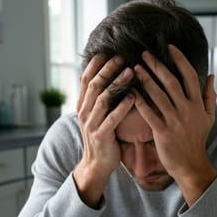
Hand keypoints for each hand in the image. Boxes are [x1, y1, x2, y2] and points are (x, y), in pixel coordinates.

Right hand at [73, 55, 134, 207]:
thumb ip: (102, 98)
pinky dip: (122, 106)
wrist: (97, 165)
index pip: (86, 78)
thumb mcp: (97, 115)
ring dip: (117, 83)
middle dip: (108, 69)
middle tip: (123, 56)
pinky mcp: (101, 135)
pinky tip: (133, 96)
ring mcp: (91, 124)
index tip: (109, 51)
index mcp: (82, 105)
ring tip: (131, 72)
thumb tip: (112, 77)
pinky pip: (112, 118)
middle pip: (94, 84)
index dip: (96, 64)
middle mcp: (84, 112)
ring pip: (102, 98)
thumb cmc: (103, 137)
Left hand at [133, 45, 216, 205]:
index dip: (180, 60)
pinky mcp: (162, 132)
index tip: (170, 47)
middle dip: (157, 66)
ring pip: (159, 95)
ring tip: (135, 68)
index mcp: (198, 104)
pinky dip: (139, 101)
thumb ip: (210, 96)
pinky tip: (131, 91)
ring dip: (146, 80)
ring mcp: (175, 121)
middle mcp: (187, 110)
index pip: (190, 76)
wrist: (191, 165)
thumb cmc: (198, 140)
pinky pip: (149, 113)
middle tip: (145, 53)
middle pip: (171, 82)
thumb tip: (211, 76)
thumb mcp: (209, 117)